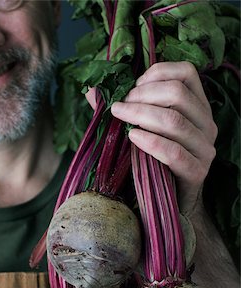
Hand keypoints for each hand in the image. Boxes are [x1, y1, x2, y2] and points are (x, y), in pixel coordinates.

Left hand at [110, 61, 217, 214]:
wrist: (170, 202)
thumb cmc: (154, 161)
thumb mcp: (142, 129)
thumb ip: (123, 108)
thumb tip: (92, 90)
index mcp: (197, 107)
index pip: (186, 73)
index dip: (156, 74)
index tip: (132, 88)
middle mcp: (206, 123)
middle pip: (177, 93)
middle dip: (142, 96)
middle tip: (120, 107)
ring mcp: (204, 148)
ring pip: (175, 120)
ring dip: (141, 115)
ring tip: (120, 118)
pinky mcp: (198, 171)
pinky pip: (174, 152)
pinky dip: (151, 142)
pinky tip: (133, 137)